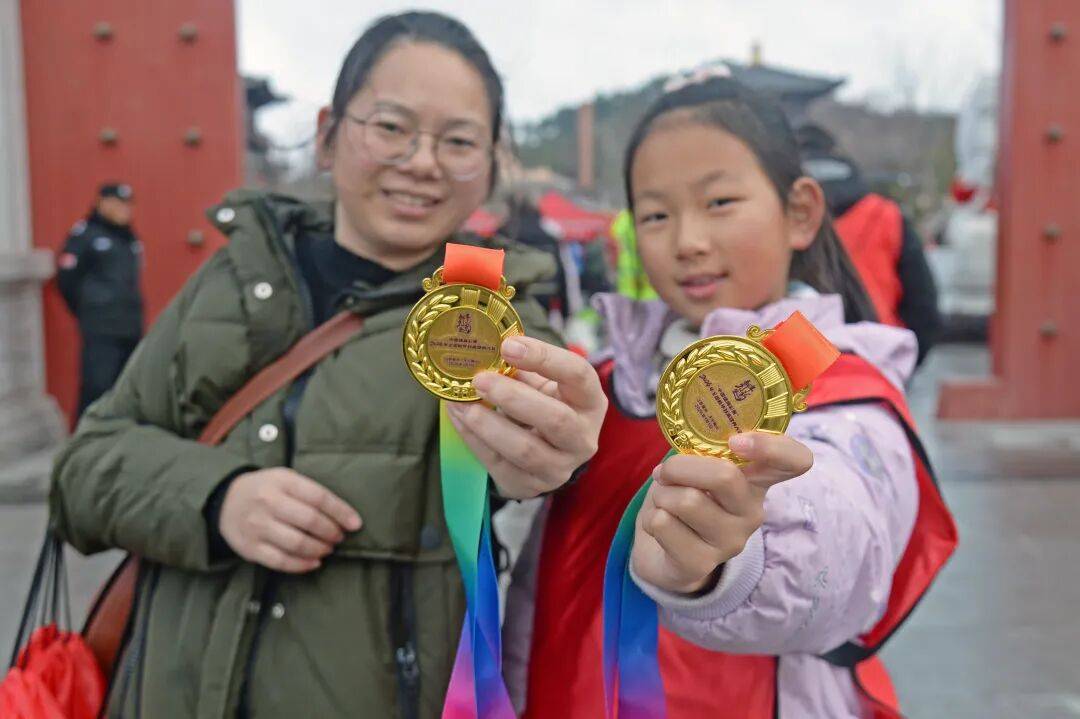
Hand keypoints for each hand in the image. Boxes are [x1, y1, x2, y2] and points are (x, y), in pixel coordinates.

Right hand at [219, 468, 361, 572]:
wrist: (224, 501)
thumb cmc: (266, 490)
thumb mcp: (285, 479)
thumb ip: (310, 493)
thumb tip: (344, 515)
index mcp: (282, 481)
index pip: (318, 497)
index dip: (341, 512)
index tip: (356, 524)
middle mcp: (268, 502)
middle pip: (309, 520)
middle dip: (331, 532)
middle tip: (339, 537)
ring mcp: (258, 526)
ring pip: (297, 543)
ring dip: (319, 549)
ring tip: (327, 548)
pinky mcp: (250, 548)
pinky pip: (281, 561)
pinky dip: (302, 565)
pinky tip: (314, 562)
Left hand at [445, 336, 606, 499]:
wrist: (544, 452)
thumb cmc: (543, 404)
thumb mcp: (542, 383)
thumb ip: (523, 366)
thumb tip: (486, 346)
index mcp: (590, 402)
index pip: (578, 375)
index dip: (545, 358)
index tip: (508, 345)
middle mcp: (583, 438)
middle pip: (556, 419)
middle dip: (513, 397)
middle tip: (480, 379)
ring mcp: (560, 468)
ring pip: (525, 450)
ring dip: (488, 424)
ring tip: (461, 403)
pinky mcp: (531, 486)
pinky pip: (499, 464)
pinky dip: (474, 439)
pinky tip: (458, 417)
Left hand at [630, 432, 812, 594]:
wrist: (662, 551)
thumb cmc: (685, 496)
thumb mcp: (699, 469)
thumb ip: (705, 452)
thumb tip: (690, 444)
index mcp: (757, 481)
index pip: (795, 461)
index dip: (772, 447)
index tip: (736, 441)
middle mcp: (752, 512)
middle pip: (725, 477)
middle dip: (680, 467)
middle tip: (664, 472)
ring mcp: (730, 541)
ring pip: (687, 501)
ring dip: (662, 494)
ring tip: (664, 501)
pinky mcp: (701, 564)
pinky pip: (664, 524)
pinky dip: (652, 518)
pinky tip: (662, 526)